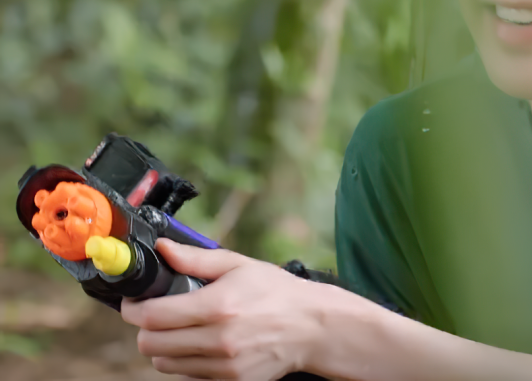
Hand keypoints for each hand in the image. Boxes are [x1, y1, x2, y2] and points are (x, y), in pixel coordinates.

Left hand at [121, 239, 337, 379]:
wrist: (311, 327)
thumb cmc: (277, 292)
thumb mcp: (239, 265)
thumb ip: (196, 259)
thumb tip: (162, 249)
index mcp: (217, 306)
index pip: (151, 316)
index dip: (133, 308)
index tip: (135, 303)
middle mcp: (217, 340)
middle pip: (150, 344)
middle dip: (146, 328)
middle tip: (158, 315)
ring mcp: (223, 366)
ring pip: (164, 364)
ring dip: (164, 347)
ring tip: (181, 330)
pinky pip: (187, 376)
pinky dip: (185, 363)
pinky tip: (201, 346)